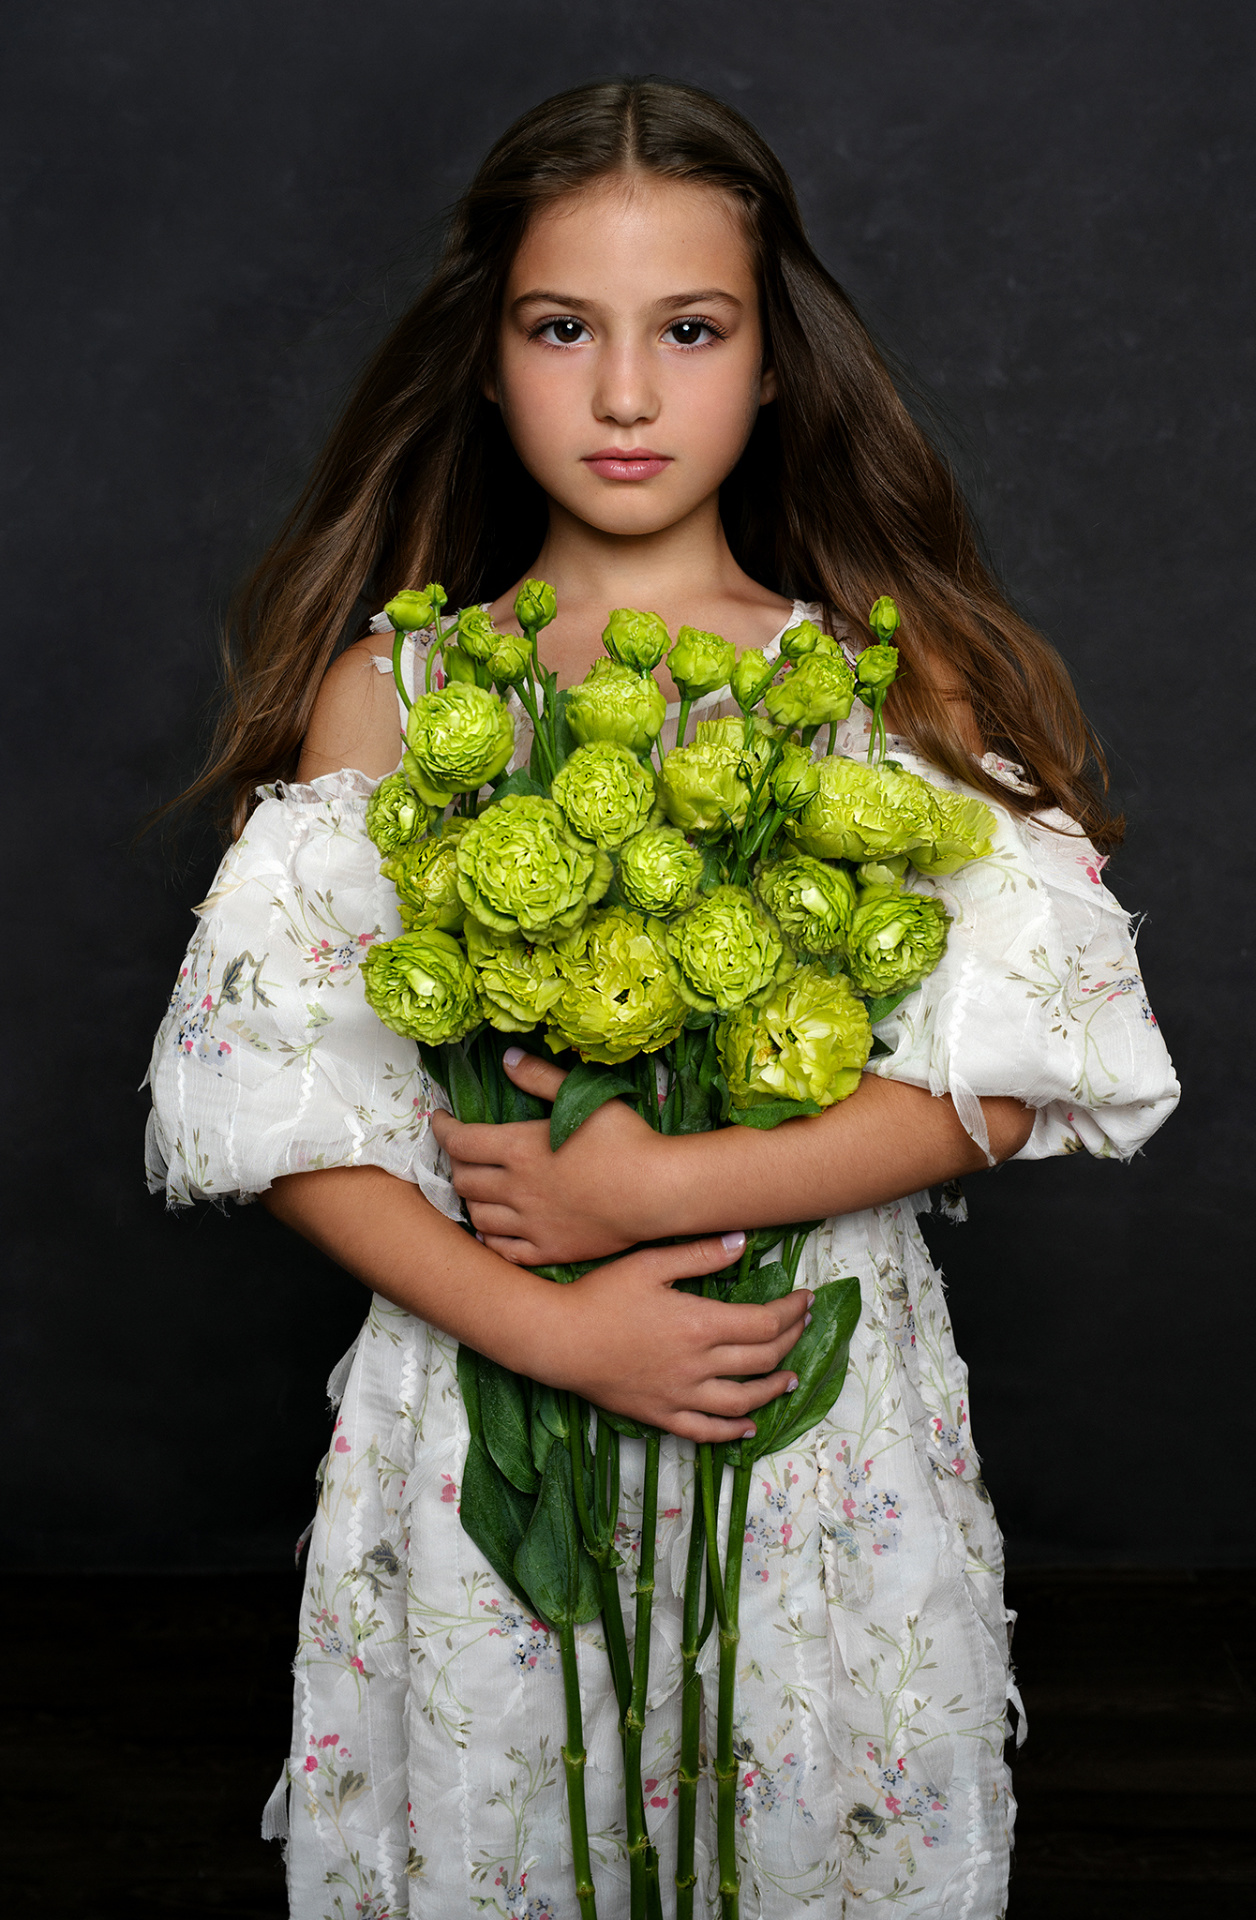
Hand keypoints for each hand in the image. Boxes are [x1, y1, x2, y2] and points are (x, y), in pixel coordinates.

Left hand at [431, 1049, 677, 1262]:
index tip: (439, 1120)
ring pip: (478, 1216)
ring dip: (471, 1200)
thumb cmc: (625, 1139)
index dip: (442, 1128)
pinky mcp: (548, 1250)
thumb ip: (540, 1076)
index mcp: (519, 1148)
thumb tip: (506, 1056)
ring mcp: (530, 1224)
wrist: (658, 1191)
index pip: (460, 1140)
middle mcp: (515, 1189)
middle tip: (464, 1153)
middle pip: (463, 1179)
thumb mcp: (583, 1097)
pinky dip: (490, 1238)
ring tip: (479, 1189)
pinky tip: (493, 1228)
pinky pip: (503, 1250)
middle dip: (456, 1163)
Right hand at [524, 1229, 812, 1441]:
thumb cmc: (599, 1295)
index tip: (805, 1299)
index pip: (765, 1323)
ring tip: (789, 1378)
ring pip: (742, 1399)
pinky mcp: (660, 1415)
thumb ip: (700, 1254)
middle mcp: (697, 1365)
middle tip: (802, 1326)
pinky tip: (748, 1426)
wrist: (557, 1340)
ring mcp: (680, 1395)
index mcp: (699, 1324)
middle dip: (791, 1341)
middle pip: (761, 1358)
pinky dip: (732, 1430)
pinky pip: (705, 1431)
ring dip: (772, 1388)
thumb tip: (743, 1243)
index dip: (792, 1312)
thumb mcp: (649, 1263)